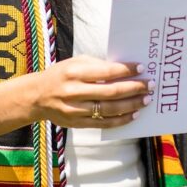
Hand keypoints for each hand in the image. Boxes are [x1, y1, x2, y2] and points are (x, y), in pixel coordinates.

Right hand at [29, 55, 152, 127]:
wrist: (36, 96)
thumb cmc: (61, 75)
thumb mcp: (76, 63)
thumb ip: (98, 66)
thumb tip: (126, 70)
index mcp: (75, 72)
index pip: (107, 71)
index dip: (126, 70)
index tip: (141, 68)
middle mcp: (74, 92)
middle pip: (111, 92)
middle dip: (134, 88)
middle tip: (150, 85)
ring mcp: (75, 110)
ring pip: (109, 110)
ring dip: (131, 105)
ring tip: (146, 100)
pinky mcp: (77, 123)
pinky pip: (103, 124)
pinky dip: (121, 120)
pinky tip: (133, 114)